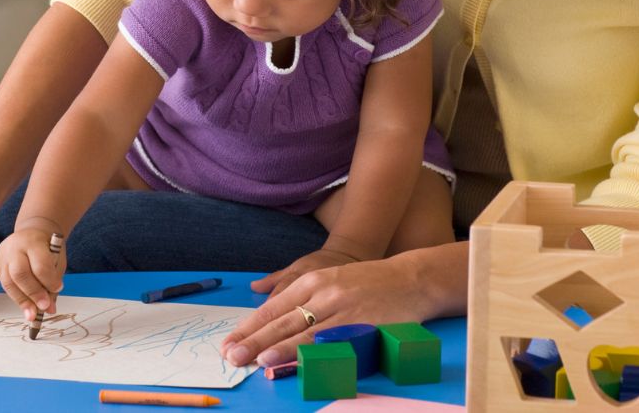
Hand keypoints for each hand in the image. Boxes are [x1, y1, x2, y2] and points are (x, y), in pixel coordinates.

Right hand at [0, 227, 65, 323]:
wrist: (33, 231)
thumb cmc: (48, 246)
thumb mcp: (56, 258)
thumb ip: (53, 281)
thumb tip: (50, 309)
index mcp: (33, 241)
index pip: (40, 264)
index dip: (49, 280)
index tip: (58, 289)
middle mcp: (14, 247)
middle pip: (20, 274)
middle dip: (33, 293)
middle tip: (44, 307)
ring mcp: (3, 256)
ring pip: (9, 282)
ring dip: (22, 301)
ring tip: (32, 315)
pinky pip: (6, 285)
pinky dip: (17, 297)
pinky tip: (25, 306)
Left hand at [221, 254, 438, 367]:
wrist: (409, 279)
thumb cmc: (366, 282)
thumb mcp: (329, 277)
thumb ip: (296, 288)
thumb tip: (260, 290)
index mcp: (312, 281)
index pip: (273, 308)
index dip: (248, 326)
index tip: (228, 342)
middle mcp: (322, 293)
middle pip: (281, 320)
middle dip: (253, 340)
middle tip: (231, 356)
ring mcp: (341, 310)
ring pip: (303, 332)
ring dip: (277, 348)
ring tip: (255, 360)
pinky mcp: (359, 326)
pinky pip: (329, 344)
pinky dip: (311, 354)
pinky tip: (298, 361)